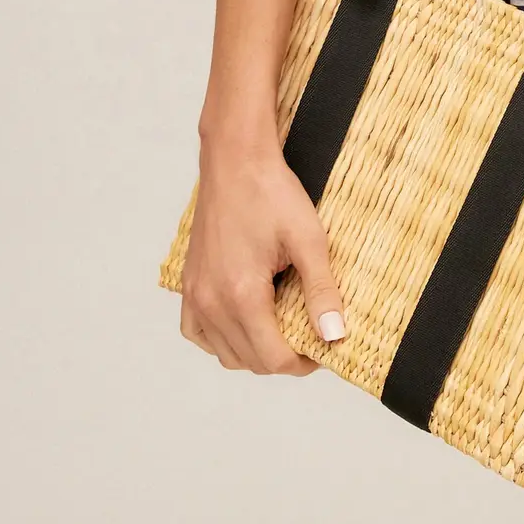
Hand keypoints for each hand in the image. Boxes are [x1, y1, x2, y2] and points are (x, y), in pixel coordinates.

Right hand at [179, 139, 346, 374]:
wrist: (235, 160)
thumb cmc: (271, 192)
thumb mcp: (309, 238)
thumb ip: (322, 290)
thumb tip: (335, 334)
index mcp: (242, 295)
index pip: (274, 359)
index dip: (305, 363)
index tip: (325, 347)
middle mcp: (211, 303)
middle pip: (251, 361)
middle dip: (284, 358)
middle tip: (310, 336)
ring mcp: (195, 296)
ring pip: (225, 353)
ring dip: (255, 351)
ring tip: (283, 327)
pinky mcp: (188, 285)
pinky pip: (198, 334)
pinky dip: (222, 340)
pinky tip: (244, 323)